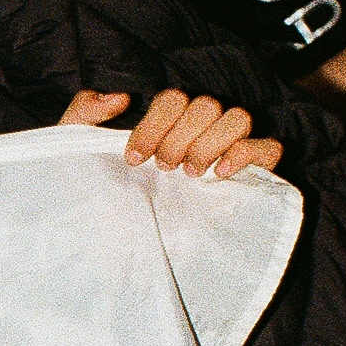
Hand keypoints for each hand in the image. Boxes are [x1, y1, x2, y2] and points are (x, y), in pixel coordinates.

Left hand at [59, 87, 283, 178]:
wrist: (113, 248)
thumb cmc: (100, 195)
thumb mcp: (78, 155)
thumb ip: (83, 115)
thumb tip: (121, 97)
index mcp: (166, 124)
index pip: (173, 99)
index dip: (155, 124)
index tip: (133, 159)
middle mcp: (199, 131)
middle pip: (205, 105)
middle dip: (179, 137)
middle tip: (163, 169)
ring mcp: (228, 150)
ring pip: (238, 118)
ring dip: (209, 144)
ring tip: (189, 176)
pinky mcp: (254, 173)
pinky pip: (268, 148)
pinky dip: (246, 153)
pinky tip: (219, 174)